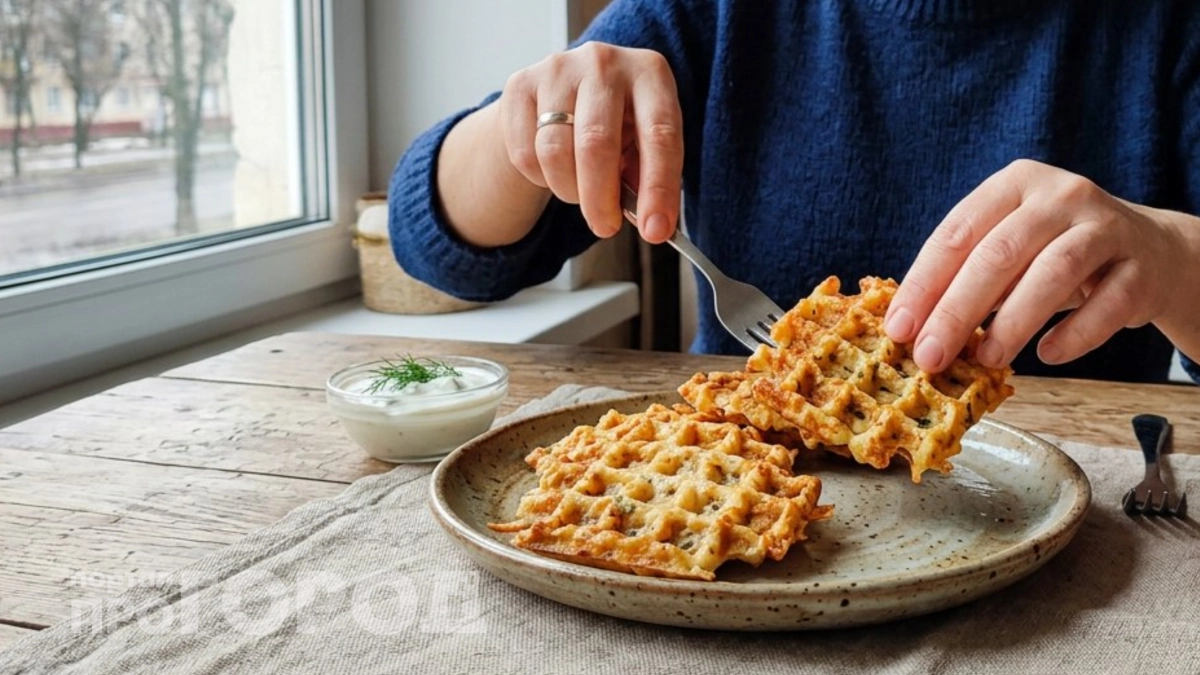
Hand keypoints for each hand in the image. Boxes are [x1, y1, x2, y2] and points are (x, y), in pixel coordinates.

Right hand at [498, 41, 682, 242]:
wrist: (563, 94)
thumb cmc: (616, 123)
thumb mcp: (644, 142)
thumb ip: (647, 177)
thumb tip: (651, 223)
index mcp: (650, 73)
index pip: (660, 134)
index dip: (658, 188)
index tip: (654, 230)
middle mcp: (604, 63)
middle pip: (597, 144)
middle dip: (600, 200)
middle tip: (605, 227)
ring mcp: (558, 69)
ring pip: (555, 152)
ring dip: (568, 190)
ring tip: (579, 192)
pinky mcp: (520, 84)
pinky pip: (525, 153)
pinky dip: (540, 178)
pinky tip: (554, 170)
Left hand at [885, 159, 1190, 372]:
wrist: (1151, 252)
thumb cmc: (1054, 254)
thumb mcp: (1010, 249)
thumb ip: (966, 275)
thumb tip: (911, 329)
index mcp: (1014, 184)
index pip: (956, 233)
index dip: (924, 284)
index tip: (899, 328)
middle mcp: (1061, 196)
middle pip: (1000, 253)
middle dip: (957, 310)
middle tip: (931, 355)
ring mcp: (1107, 227)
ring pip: (1055, 272)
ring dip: (1014, 321)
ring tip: (987, 360)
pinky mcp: (1142, 266)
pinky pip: (1108, 304)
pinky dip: (1075, 334)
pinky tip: (1047, 354)